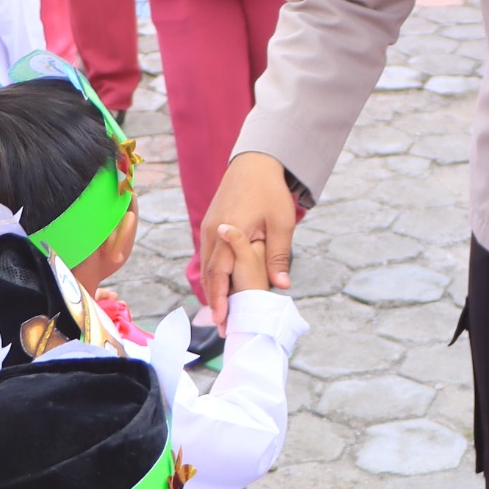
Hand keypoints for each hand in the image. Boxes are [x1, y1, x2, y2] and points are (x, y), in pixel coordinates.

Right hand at [199, 152, 297, 313]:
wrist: (254, 163)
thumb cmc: (271, 192)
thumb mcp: (281, 223)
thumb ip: (279, 255)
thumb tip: (282, 285)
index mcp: (229, 231)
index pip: (219, 273)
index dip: (220, 299)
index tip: (222, 319)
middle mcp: (213, 232)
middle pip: (209, 273)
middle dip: (214, 301)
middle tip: (223, 326)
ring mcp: (209, 228)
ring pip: (207, 266)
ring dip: (212, 289)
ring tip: (221, 313)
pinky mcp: (210, 225)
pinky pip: (209, 255)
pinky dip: (213, 274)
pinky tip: (221, 288)